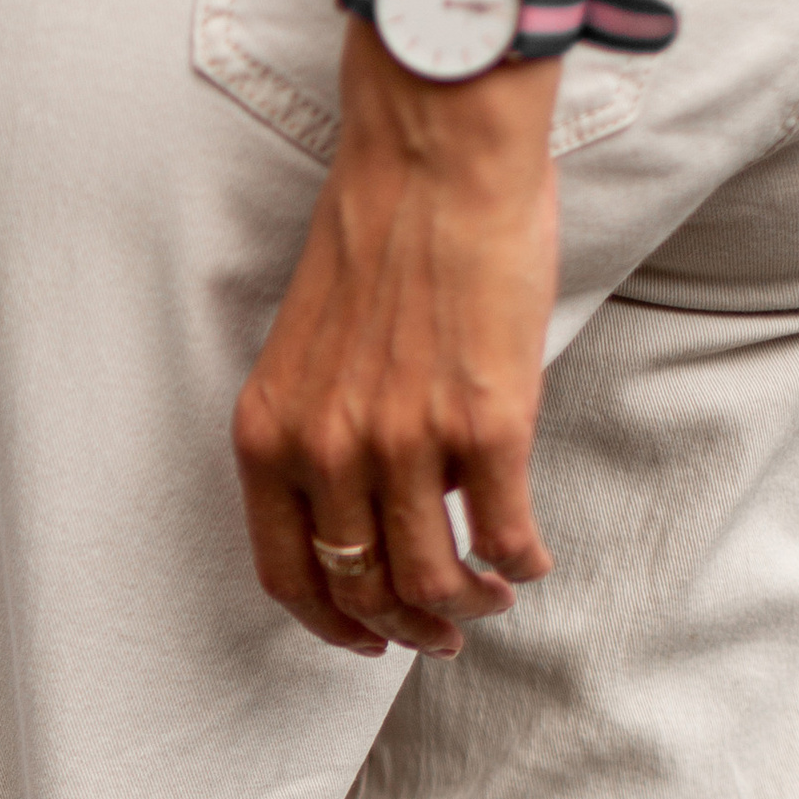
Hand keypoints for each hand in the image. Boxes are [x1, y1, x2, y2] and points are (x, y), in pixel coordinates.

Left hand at [232, 26, 559, 659]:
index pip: (286, 573)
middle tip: (443, 633)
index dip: (328, 624)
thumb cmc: (375, 237)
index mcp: (268, 434)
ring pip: (432, 578)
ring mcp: (406, 442)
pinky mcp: (486, 424)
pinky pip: (504, 534)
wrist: (433, 162)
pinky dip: (521, 562)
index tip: (365, 637)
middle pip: (362, 588)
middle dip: (407, 628)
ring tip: (490, 598)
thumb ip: (317, 430)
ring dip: (467, 606)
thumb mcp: (305, 352)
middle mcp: (327, 450)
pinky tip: (530, 560)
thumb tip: (356, 507)